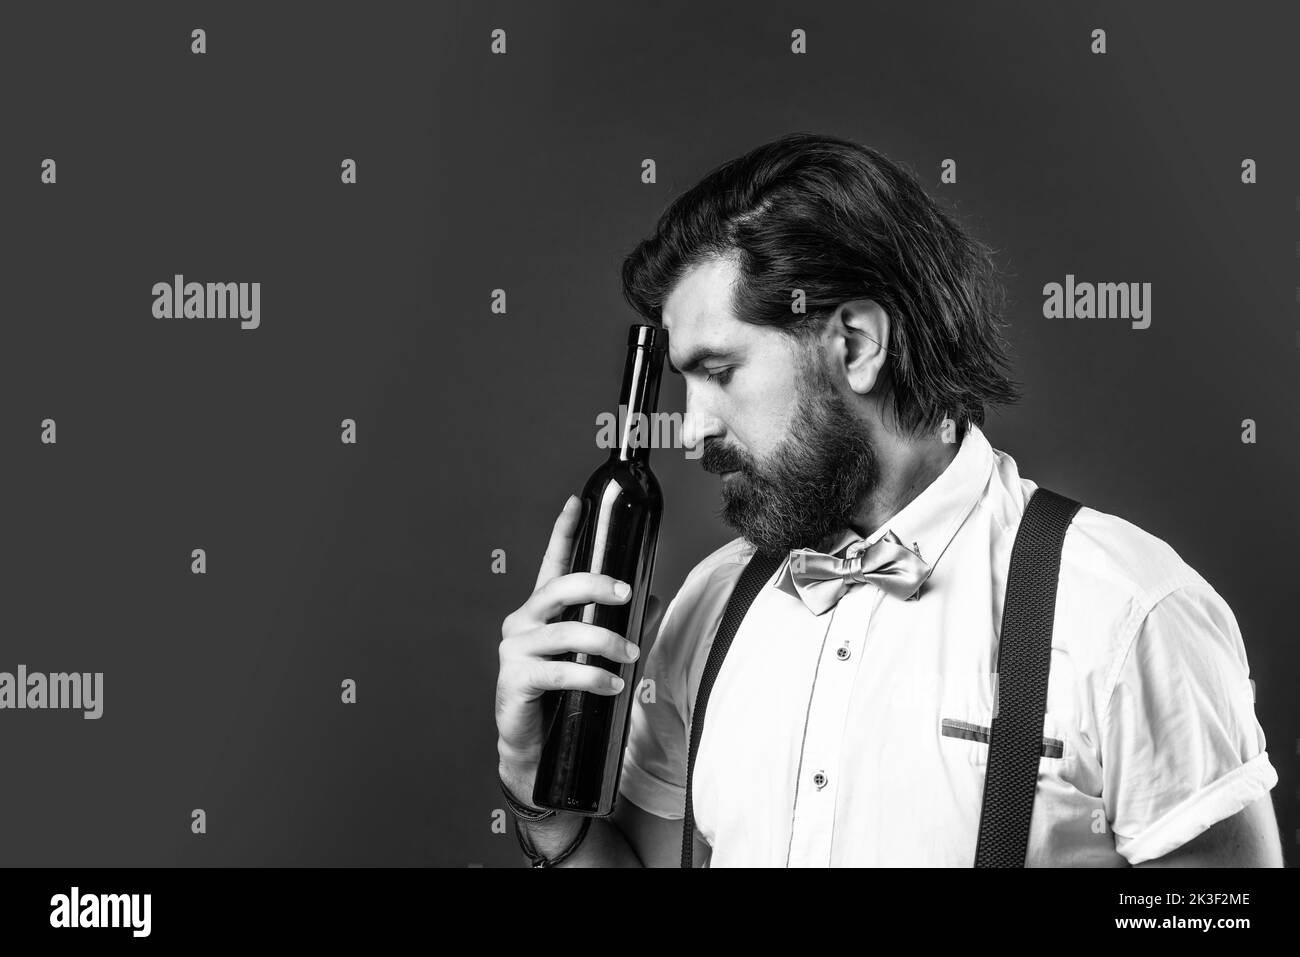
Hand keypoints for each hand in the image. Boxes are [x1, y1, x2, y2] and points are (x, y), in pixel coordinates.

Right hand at [495, 494, 664, 806]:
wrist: (538, 752)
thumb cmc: (564, 698)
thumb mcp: (597, 655)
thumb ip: (625, 625)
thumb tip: (657, 599)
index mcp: (542, 611)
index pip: (552, 562)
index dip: (563, 531)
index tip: (576, 502)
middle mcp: (523, 622)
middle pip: (558, 588)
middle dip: (596, 585)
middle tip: (627, 595)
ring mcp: (515, 650)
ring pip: (563, 632)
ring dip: (604, 641)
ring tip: (630, 655)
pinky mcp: (514, 679)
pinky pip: (558, 671)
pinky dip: (590, 676)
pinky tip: (612, 684)